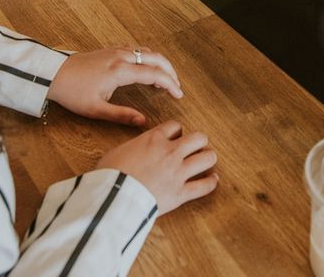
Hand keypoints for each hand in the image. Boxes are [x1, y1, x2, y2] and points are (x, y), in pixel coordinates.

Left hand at [47, 47, 182, 125]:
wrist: (53, 74)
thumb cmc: (73, 92)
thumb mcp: (96, 109)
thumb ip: (122, 115)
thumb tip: (143, 122)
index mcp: (121, 71)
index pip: (155, 74)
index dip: (170, 84)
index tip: (178, 95)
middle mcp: (122, 57)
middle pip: (156, 58)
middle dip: (170, 71)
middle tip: (177, 86)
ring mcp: (116, 51)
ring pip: (147, 51)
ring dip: (160, 62)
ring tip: (166, 78)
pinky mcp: (110, 50)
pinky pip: (137, 49)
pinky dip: (148, 56)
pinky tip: (147, 67)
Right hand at [97, 121, 218, 213]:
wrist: (113, 196)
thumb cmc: (110, 174)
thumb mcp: (118, 151)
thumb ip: (134, 147)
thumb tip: (135, 150)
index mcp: (154, 139)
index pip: (175, 126)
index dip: (177, 131)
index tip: (176, 137)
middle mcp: (170, 152)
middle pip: (198, 138)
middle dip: (199, 141)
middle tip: (196, 147)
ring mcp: (178, 172)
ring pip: (207, 158)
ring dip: (208, 158)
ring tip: (207, 160)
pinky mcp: (181, 193)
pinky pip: (204, 186)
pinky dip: (211, 182)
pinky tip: (213, 180)